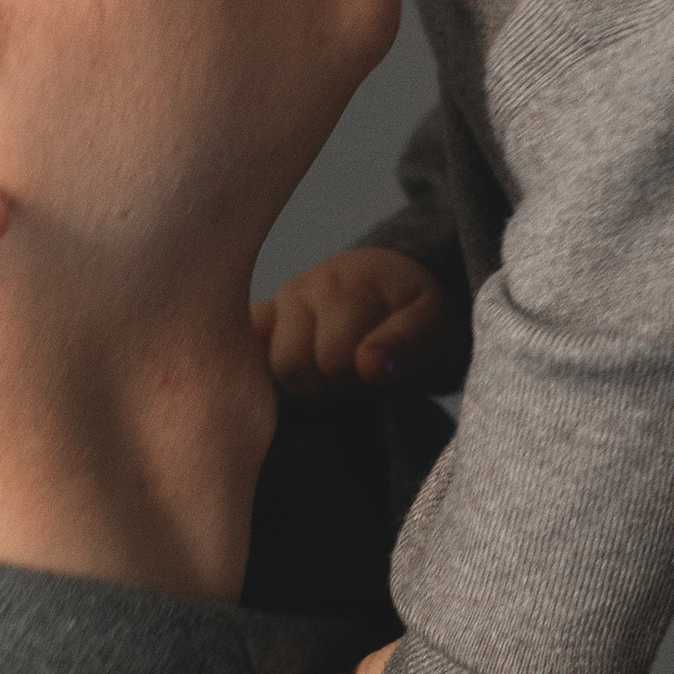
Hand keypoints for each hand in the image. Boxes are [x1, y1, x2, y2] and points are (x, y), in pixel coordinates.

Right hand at [254, 250, 450, 399]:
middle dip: (327, 388)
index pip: (335, 361)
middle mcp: (306, 285)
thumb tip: (369, 366)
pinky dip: (254, 368)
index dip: (358, 385)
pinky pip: (239, 346)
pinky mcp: (260, 315)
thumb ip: (407, 346)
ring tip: (329, 377)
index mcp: (351, 284)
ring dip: (299, 385)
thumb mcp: (434, 329)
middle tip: (353, 384)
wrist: (398, 288)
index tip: (376, 380)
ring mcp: (278, 300)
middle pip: (292, 367)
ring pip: (263, 367)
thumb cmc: (417, 316)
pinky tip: (281, 378)